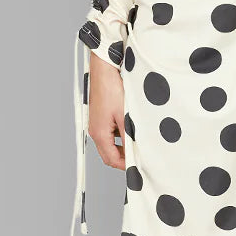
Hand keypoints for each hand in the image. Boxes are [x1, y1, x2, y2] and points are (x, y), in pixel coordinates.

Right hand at [87, 51, 126, 170]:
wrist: (105, 70)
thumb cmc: (111, 89)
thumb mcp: (124, 116)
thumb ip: (128, 137)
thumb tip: (134, 153)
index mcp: (99, 133)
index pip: (111, 160)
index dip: (125, 165)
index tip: (138, 165)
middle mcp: (95, 130)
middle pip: (109, 154)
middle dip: (124, 157)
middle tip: (139, 155)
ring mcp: (97, 123)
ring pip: (110, 143)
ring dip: (123, 145)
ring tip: (137, 139)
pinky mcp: (101, 116)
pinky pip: (110, 132)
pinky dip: (120, 133)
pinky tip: (130, 126)